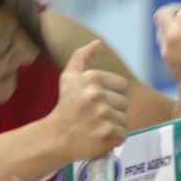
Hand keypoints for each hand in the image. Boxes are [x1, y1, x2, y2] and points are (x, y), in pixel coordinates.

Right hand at [46, 40, 128, 160]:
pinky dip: (114, 138)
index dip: (111, 94)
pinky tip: (100, 136)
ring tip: (98, 125)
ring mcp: (102, 115)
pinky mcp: (106, 133)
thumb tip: (98, 42)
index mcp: (92, 78)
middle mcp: (97, 95)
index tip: (97, 101)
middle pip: (124, 102)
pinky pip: (123, 133)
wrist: (56, 137)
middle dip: (113, 110)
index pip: (122, 85)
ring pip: (125, 118)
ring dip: (114, 124)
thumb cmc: (66, 105)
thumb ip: (82, 56)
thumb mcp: (69, 77)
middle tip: (96, 115)